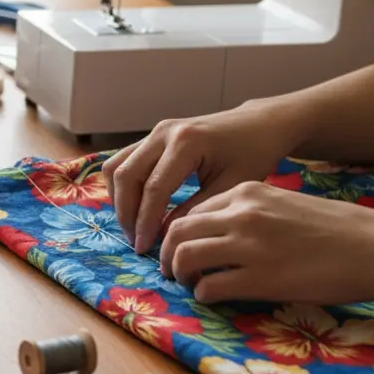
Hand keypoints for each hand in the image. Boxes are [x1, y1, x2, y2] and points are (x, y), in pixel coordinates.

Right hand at [103, 102, 304, 254]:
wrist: (258, 125)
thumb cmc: (252, 154)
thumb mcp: (230, 188)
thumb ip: (195, 211)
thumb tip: (164, 237)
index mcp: (186, 142)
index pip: (154, 188)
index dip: (146, 222)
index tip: (145, 249)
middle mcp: (163, 132)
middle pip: (126, 175)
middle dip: (126, 213)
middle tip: (137, 242)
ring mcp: (154, 131)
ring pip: (116, 167)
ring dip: (119, 200)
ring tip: (133, 226)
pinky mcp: (151, 136)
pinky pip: (123, 161)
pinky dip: (123, 187)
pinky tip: (135, 207)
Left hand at [159, 181, 373, 304]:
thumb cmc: (337, 229)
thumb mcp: (284, 205)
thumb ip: (250, 214)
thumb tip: (218, 236)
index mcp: (246, 193)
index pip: (192, 210)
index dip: (180, 232)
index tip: (180, 246)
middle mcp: (240, 215)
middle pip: (177, 231)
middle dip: (166, 252)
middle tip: (170, 269)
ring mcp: (247, 247)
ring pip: (185, 257)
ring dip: (179, 274)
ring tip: (188, 284)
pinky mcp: (258, 279)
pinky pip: (209, 287)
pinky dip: (203, 294)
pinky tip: (212, 297)